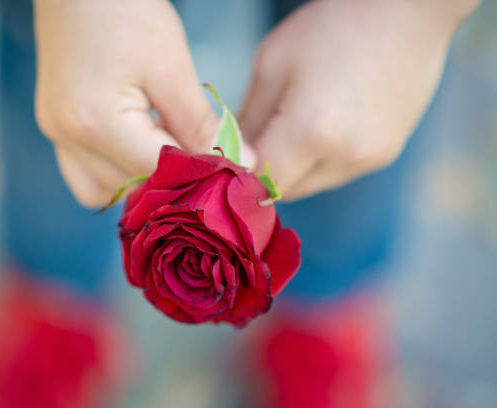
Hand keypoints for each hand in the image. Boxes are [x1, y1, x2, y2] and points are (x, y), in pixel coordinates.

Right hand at [34, 0, 221, 206]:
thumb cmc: (125, 11)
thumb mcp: (171, 68)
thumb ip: (202, 124)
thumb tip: (241, 163)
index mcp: (96, 123)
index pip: (160, 173)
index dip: (201, 175)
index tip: (231, 170)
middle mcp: (68, 138)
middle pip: (132, 189)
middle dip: (173, 180)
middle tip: (204, 158)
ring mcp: (56, 134)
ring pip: (104, 192)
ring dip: (140, 181)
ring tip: (168, 147)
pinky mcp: (55, 127)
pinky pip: (87, 173)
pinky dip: (118, 169)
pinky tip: (141, 142)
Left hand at [240, 0, 477, 200]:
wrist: (406, 11)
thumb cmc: (331, 27)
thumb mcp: (271, 66)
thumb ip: (247, 123)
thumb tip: (232, 157)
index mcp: (311, 132)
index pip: (258, 183)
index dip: (238, 175)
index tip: (227, 158)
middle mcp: (345, 157)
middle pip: (286, 190)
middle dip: (264, 171)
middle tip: (259, 135)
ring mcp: (370, 159)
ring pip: (312, 184)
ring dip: (294, 166)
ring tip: (298, 120)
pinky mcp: (386, 154)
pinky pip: (338, 172)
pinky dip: (321, 158)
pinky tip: (327, 120)